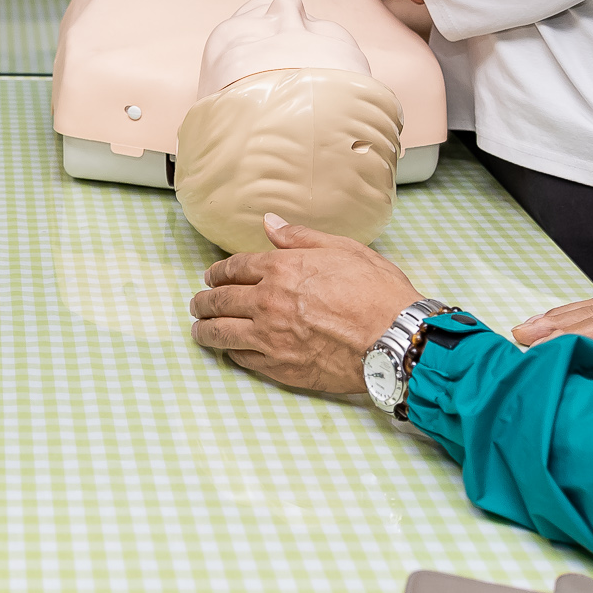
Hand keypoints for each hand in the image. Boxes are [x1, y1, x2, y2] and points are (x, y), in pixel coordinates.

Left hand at [189, 214, 423, 392]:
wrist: (395, 340)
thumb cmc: (376, 292)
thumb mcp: (343, 249)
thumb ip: (300, 237)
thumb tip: (269, 223)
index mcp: (280, 269)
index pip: (234, 268)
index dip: (218, 272)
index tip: (211, 276)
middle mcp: (267, 303)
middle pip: (220, 301)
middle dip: (203, 301)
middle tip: (197, 303)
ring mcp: (271, 338)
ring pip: (222, 334)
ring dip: (205, 330)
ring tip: (199, 330)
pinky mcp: (281, 368)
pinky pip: (243, 359)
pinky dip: (232, 353)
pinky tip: (230, 351)